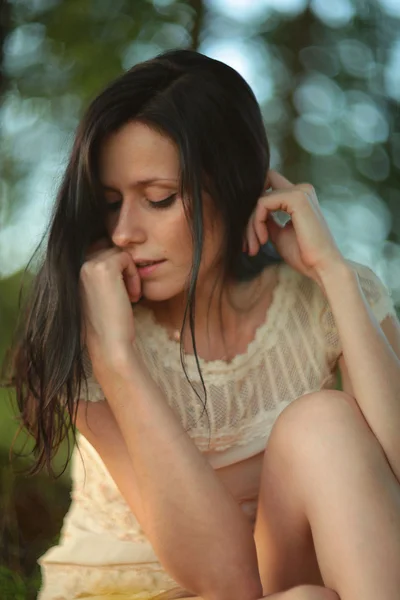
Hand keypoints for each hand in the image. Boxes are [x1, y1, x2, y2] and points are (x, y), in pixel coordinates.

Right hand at [79, 238, 140, 366]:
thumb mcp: (99, 293)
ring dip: (130, 273)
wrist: (109, 344)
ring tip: (130, 296)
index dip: (114, 266)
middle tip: (126, 293)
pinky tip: (132, 296)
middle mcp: (76, 265)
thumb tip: (116, 252)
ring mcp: (88, 265)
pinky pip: (127, 258)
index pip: (97, 249)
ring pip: (118, 253)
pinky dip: (134, 276)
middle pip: (108, 248)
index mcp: (71, 271)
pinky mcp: (103, 267)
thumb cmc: (108, 324)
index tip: (119, 291)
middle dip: (122, 268)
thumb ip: (100, 274)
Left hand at [244, 170, 345, 285]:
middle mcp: (301, 189)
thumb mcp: (278, 233)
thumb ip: (267, 220)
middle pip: (261, 190)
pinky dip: (257, 222)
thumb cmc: (303, 254)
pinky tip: (263, 239)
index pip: (267, 188)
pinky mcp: (296, 198)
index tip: (251, 236)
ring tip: (255, 246)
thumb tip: (251, 213)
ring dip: (252, 224)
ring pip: (260, 199)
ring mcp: (300, 192)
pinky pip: (263, 203)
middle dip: (249, 215)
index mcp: (299, 196)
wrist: (321, 266)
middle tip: (248, 243)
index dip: (254, 209)